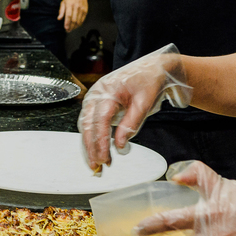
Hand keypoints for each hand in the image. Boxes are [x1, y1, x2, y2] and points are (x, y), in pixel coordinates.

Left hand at [57, 0, 88, 31]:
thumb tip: (59, 19)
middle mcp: (76, 7)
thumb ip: (61, 11)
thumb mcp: (63, 3)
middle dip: (71, 26)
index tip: (65, 28)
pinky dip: (79, 24)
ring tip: (71, 29)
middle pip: (74, 19)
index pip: (68, 15)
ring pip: (79, 20)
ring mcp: (82, 9)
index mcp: (70, 5)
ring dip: (75, 26)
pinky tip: (76, 26)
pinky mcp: (85, 11)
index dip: (67, 22)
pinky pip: (82, 19)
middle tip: (68, 30)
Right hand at [78, 43, 191, 168]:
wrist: (151, 68)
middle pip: (87, 125)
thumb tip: (121, 146)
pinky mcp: (95, 102)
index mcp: (108, 91)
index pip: (100, 121)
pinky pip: (88, 122)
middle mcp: (96, 94)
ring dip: (89, 144)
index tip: (104, 158)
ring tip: (97, 163)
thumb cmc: (148, 82)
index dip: (100, 142)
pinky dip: (91, 137)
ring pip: (84, 125)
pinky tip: (96, 149)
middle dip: (91, 148)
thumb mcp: (144, 103)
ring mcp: (93, 97)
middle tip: (97, 167)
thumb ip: (131, 124)